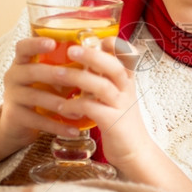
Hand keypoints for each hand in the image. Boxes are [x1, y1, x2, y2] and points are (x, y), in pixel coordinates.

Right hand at [0, 36, 88, 169]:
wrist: (18, 124)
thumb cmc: (40, 93)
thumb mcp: (47, 78)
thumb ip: (65, 67)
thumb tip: (100, 55)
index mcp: (22, 62)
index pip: (23, 47)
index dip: (36, 43)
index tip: (52, 43)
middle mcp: (13, 76)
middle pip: (32, 71)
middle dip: (55, 74)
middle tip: (76, 79)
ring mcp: (13, 96)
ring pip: (36, 97)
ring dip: (60, 104)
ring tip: (80, 110)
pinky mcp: (15, 116)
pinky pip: (38, 120)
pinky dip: (58, 126)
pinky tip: (74, 130)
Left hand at [57, 37, 151, 167]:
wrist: (134, 152)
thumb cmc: (119, 121)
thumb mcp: (114, 96)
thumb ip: (101, 79)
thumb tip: (82, 61)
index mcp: (127, 81)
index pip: (127, 55)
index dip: (114, 44)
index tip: (96, 38)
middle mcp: (126, 90)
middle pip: (114, 66)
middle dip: (92, 56)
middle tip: (71, 50)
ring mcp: (121, 106)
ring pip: (102, 86)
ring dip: (78, 78)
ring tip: (57, 74)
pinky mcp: (113, 123)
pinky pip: (93, 109)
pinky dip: (75, 105)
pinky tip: (63, 107)